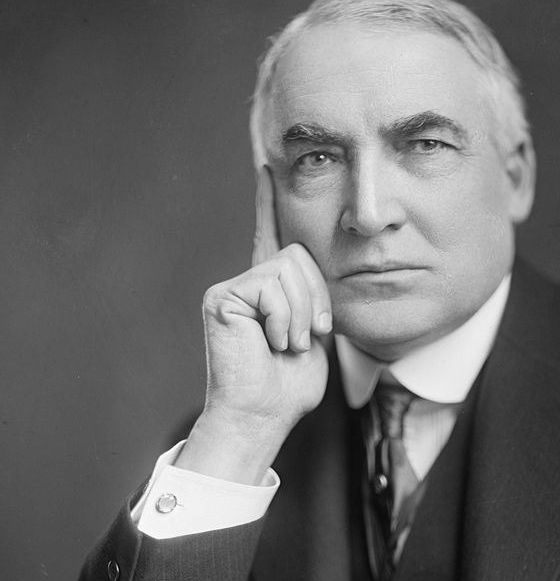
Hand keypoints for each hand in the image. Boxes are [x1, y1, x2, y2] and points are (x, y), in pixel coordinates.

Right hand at [177, 167, 331, 482]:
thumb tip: (315, 271)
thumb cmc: (289, 386)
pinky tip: (271, 343)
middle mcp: (248, 282)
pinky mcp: (222, 297)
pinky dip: (284, 319)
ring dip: (302, 315)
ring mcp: (232, 288)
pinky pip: (272, 287)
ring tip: (285, 344)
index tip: (268, 165)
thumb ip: (316, 300)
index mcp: (270, 290)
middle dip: (316, 300)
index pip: (272, 236)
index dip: (269, 201)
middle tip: (304, 338)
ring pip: (290, 270)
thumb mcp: (315, 335)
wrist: (264, 415)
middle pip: (300, 256)